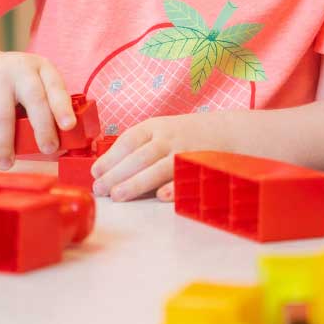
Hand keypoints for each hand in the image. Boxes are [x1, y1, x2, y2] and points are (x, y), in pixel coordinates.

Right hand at [0, 52, 74, 169]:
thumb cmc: (11, 85)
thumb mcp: (30, 84)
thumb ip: (43, 107)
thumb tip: (56, 146)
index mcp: (41, 69)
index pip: (56, 87)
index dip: (62, 107)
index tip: (69, 126)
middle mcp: (20, 70)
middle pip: (34, 99)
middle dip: (42, 127)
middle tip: (47, 149)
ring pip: (3, 115)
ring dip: (5, 143)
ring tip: (6, 163)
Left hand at [91, 112, 234, 201]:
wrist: (227, 131)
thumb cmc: (184, 134)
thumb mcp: (160, 130)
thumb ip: (136, 145)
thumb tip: (105, 167)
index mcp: (155, 127)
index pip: (128, 141)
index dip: (111, 157)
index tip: (96, 172)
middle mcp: (169, 138)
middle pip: (139, 157)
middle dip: (117, 174)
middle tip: (100, 189)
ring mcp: (185, 153)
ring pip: (158, 169)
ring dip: (136, 183)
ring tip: (117, 196)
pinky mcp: (200, 168)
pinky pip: (184, 179)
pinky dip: (173, 188)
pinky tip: (159, 197)